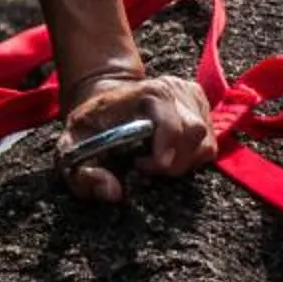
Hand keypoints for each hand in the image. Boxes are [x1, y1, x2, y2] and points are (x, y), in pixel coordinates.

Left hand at [57, 70, 214, 202]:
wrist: (103, 100)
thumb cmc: (89, 127)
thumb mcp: (72, 149)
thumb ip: (82, 174)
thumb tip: (113, 192)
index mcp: (142, 94)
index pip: (172, 123)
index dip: (163, 151)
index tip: (141, 166)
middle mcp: (171, 89)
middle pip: (194, 134)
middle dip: (174, 162)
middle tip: (149, 168)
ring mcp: (190, 95)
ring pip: (205, 142)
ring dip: (184, 161)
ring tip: (156, 160)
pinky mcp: (201, 104)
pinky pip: (210, 142)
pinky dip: (192, 156)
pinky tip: (169, 152)